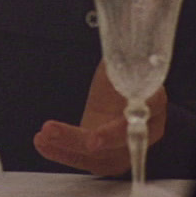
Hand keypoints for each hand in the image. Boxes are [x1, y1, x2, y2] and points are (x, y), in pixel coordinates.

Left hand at [32, 60, 166, 175]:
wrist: (121, 98)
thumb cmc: (122, 78)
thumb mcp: (121, 61)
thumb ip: (119, 56)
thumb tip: (113, 34)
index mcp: (153, 101)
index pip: (146, 114)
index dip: (121, 127)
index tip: (95, 136)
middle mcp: (146, 131)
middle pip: (119, 143)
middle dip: (87, 140)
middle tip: (59, 133)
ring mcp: (128, 150)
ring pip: (100, 157)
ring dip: (68, 147)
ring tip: (43, 135)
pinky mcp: (110, 160)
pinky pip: (85, 162)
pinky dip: (61, 153)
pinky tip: (41, 142)